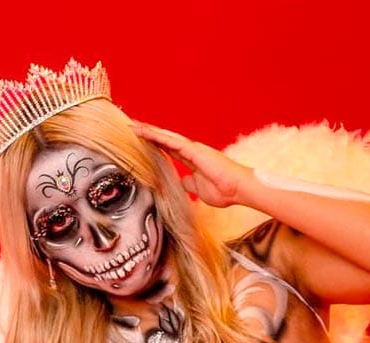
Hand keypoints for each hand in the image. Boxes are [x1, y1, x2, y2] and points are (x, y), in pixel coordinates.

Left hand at [133, 121, 250, 208]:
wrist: (237, 189)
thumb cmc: (223, 190)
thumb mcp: (198, 189)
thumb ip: (189, 184)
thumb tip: (181, 183)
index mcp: (191, 159)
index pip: (168, 149)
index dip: (155, 144)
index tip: (141, 140)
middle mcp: (191, 150)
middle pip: (165, 139)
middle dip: (148, 133)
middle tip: (132, 126)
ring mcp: (192, 148)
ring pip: (166, 137)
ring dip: (149, 131)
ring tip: (133, 125)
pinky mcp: (194, 150)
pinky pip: (171, 141)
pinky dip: (157, 136)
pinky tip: (145, 132)